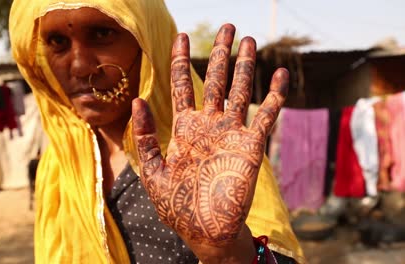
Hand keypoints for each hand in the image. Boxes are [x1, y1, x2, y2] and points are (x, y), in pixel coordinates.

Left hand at [132, 24, 287, 262]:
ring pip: (240, 90)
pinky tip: (280, 74)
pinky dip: (275, 94)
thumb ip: (144, 136)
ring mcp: (231, 133)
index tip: (182, 35)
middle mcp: (209, 124)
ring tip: (250, 40)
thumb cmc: (177, 205)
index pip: (182, 84)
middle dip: (220, 52)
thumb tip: (138, 100)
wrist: (205, 231)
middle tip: (227, 27)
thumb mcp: (152, 171)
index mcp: (184, 128)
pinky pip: (266, 114)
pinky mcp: (252, 146)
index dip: (181, 59)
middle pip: (215, 79)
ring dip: (245, 65)